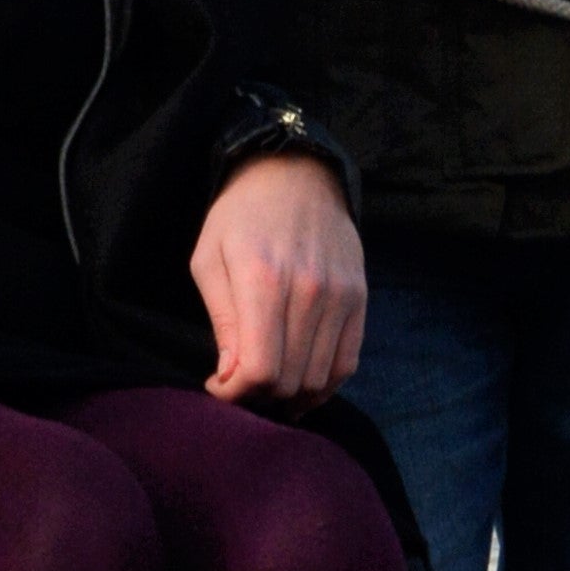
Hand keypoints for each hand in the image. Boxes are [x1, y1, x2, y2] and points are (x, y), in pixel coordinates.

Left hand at [192, 153, 364, 402]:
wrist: (296, 173)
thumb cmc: (241, 216)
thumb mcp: (209, 259)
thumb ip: (222, 321)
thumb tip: (230, 376)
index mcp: (264, 280)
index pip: (260, 368)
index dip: (235, 394)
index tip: (218, 386)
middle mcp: (310, 291)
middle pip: (290, 380)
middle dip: (258, 397)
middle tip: (239, 384)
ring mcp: (341, 296)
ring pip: (319, 379)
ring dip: (290, 396)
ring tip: (267, 384)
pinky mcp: (359, 299)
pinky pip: (347, 363)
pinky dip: (323, 385)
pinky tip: (299, 383)